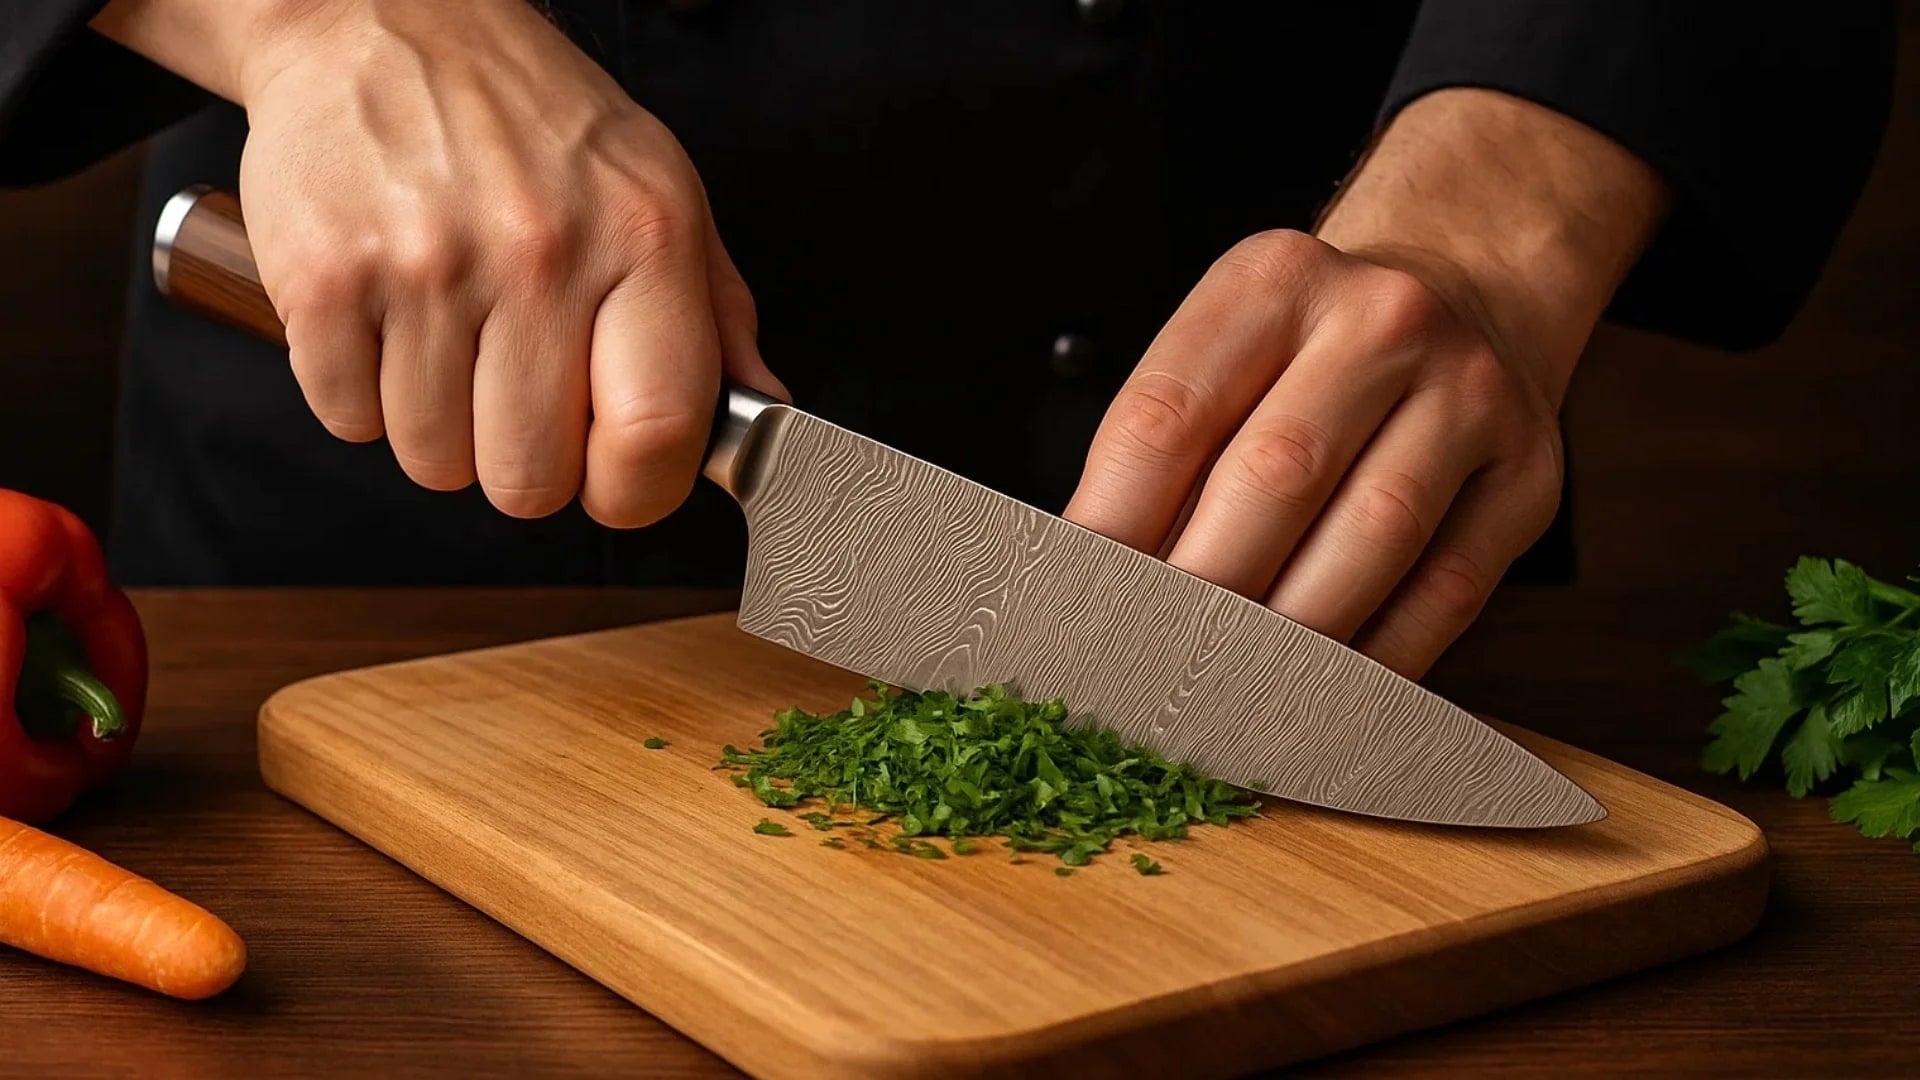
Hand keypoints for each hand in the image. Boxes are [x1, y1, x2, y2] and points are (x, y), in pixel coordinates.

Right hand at [95, 0, 782, 525]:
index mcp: (642, 239)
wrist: (384, 20)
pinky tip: (388, 322)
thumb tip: (762, 416)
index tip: (616, 481)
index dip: (634, 492)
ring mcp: (425, 266)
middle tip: (518, 397)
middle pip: (529, 479)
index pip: (657, 433)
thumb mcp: (661, 194)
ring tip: (451, 340)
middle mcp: (539, 252)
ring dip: (439, 428)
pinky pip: (346, 419)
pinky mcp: (323, 276)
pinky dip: (361, 393)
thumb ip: (719, 317)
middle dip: (524, 466)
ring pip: (432, 460)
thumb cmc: (534, 123)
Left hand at [1064, 90, 1667, 677]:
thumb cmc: (1312, 351)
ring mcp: (1468, 394)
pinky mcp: (1528, 476)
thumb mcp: (1229, 352)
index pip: (1168, 416)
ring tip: (1227, 696)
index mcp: (1273, 284)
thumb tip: (1096, 590)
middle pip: (1273, 477)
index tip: (1074, 608)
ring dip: (1290, 637)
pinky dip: (1378, 657)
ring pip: (1370, 537)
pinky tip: (1322, 694)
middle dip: (1201, 592)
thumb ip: (1167, 454)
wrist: (1469, 289)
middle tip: (1147, 669)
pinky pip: (1447, 590)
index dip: (1111, 527)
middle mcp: (1380, 322)